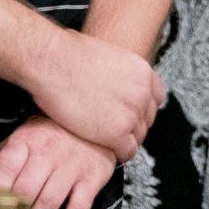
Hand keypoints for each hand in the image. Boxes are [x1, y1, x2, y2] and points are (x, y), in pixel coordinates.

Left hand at [0, 114, 117, 208]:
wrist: (98, 119)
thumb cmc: (54, 133)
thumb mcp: (27, 134)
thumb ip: (6, 156)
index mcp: (27, 140)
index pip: (5, 167)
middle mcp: (49, 152)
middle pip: (25, 190)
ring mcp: (72, 166)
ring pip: (49, 202)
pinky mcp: (92, 178)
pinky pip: (78, 208)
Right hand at [27, 27, 165, 161]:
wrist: (53, 63)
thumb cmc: (67, 54)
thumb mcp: (106, 54)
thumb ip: (117, 71)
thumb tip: (110, 78)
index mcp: (142, 72)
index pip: (155, 98)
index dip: (140, 107)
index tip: (128, 113)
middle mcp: (143, 93)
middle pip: (147, 119)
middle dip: (132, 125)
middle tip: (114, 128)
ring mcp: (132, 114)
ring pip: (138, 137)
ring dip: (124, 140)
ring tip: (106, 140)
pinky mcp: (117, 134)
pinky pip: (127, 152)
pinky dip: (117, 153)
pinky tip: (104, 149)